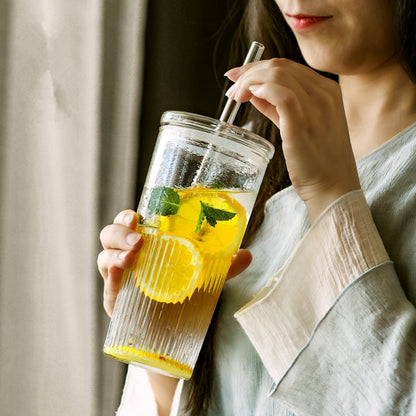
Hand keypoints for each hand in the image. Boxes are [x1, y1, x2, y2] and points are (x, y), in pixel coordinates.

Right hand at [97, 210, 252, 315]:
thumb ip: (223, 266)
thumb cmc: (181, 294)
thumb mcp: (202, 276)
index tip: (136, 214)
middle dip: (120, 233)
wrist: (172, 331)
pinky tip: (120, 274)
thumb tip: (247, 254)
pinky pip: (108, 286)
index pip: (129, 223)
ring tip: (130, 258)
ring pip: (106, 258)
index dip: (127, 216)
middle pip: (111, 236)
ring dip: (115, 254)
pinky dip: (111, 278)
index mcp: (146, 245)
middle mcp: (128, 257)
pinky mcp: (116, 301)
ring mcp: (120, 279)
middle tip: (138, 240)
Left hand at [225, 58, 360, 220]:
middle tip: (232, 87)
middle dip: (249, 72)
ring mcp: (316, 107)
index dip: (257, 68)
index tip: (238, 77)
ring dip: (249, 81)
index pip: (287, 66)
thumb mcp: (300, 125)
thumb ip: (278, 107)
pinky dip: (260, 90)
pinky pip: (280, 94)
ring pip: (277, 75)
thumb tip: (254, 92)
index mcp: (327, 90)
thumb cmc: (317, 161)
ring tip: (236, 96)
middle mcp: (324, 93)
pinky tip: (249, 97)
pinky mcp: (303, 124)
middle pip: (280, 66)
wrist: (334, 188)